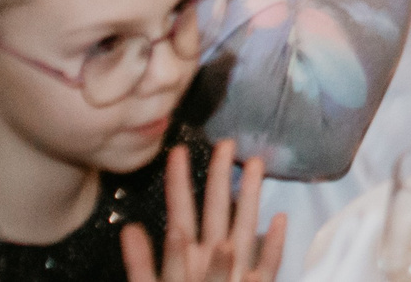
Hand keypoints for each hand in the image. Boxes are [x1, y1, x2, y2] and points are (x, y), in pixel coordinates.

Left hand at [119, 142, 288, 281]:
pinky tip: (279, 222)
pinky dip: (273, 246)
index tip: (177, 151)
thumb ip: (141, 264)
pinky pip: (266, 267)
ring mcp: (235, 273)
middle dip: (219, 177)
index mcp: (185, 257)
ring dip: (250, 198)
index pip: (181, 213)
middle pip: (216, 211)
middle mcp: (211, 259)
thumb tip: (130, 229)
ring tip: (254, 165)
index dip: (179, 184)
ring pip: (244, 228)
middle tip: (225, 142)